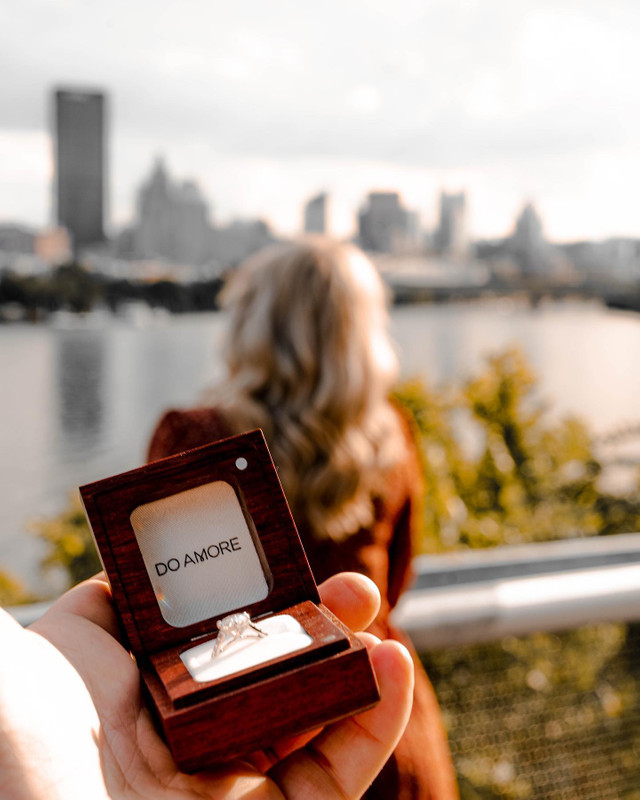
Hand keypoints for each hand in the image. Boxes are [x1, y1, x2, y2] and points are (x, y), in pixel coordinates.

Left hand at [0, 573, 412, 799]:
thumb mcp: (52, 650)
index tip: (297, 565)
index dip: (271, 605)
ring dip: (362, 670)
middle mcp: (198, 749)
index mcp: (152, 703)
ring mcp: (235, 792)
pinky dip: (378, 722)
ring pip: (320, 726)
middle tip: (354, 589)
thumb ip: (102, 604)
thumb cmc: (24, 736)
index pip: (230, 647)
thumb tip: (140, 568)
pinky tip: (396, 664)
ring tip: (382, 626)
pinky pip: (339, 779)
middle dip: (325, 630)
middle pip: (284, 681)